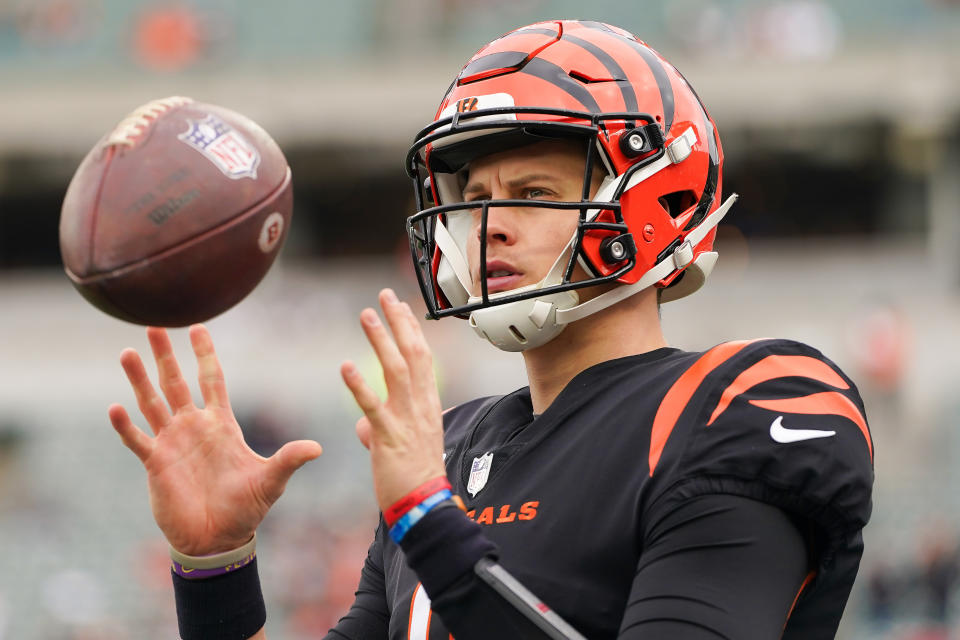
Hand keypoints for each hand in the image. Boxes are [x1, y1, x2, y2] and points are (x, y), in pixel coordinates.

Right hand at [108, 325, 322, 555]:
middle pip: (176, 382)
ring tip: (127, 352)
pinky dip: (126, 425)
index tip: (198, 327)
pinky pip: (137, 440)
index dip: (205, 354)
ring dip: (139, 379)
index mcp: (221, 425)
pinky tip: (115, 408)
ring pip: (152, 403)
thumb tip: (317, 448)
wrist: (218, 540)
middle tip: (153, 325)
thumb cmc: (246, 509)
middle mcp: (194, 427)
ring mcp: (172, 443)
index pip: (212, 380)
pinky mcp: (156, 464)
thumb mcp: (271, 481)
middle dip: (166, 355)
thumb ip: (289, 460)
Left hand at [341, 289, 446, 511]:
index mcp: (427, 405)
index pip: (421, 358)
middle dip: (399, 322)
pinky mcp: (389, 438)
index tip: (400, 306)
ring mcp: (406, 420)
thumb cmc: (413, 477)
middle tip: (385, 295)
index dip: (411, 330)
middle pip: (413, 354)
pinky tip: (345, 367)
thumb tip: (362, 426)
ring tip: (366, 315)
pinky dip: (360, 386)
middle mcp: (420, 406)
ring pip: (396, 371)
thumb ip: (380, 428)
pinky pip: (373, 408)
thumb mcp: (400, 446)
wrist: (424, 506)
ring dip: (381, 340)